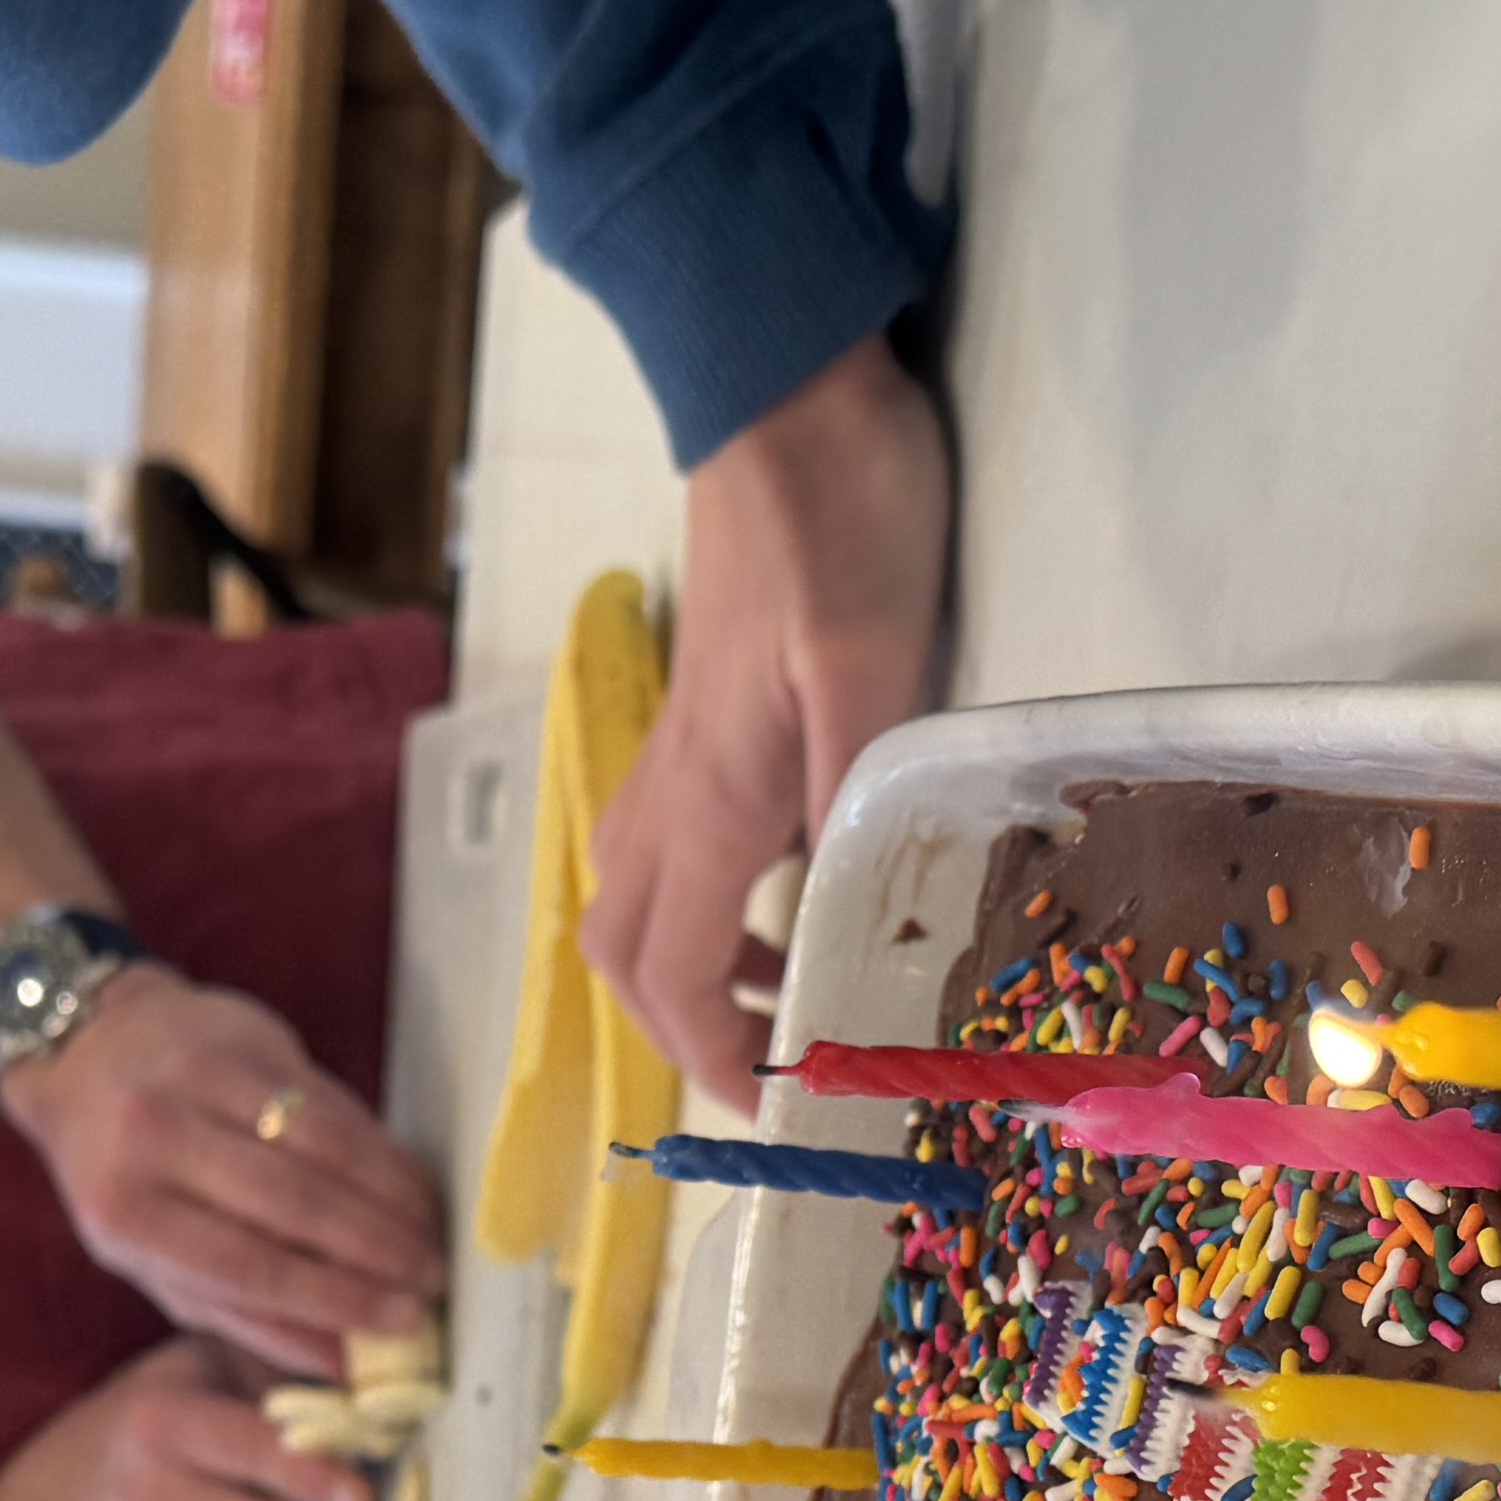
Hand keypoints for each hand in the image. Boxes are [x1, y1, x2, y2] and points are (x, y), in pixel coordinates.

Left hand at [4, 970, 445, 1374]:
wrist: (87, 1056)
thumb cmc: (129, 1182)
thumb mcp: (161, 1266)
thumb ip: (249, 1319)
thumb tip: (345, 1370)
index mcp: (125, 1215)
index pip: (247, 1264)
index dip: (335, 1296)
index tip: (400, 1321)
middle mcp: (151, 1140)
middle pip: (291, 1201)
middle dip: (375, 1250)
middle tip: (430, 1283)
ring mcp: (195, 1080)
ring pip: (321, 1145)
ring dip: (390, 1198)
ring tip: (431, 1238)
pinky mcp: (240, 1037)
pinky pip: (328, 1100)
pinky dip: (379, 1149)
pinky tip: (410, 1185)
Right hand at [51, 1340, 373, 1500]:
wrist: (86, 1496)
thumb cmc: (164, 1407)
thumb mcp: (205, 1361)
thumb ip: (273, 1372)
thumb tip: (361, 1395)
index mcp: (160, 1424)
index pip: (250, 1453)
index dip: (313, 1474)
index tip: (361, 1492)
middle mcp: (156, 1498)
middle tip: (365, 1492)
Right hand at [582, 338, 950, 1090]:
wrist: (785, 392)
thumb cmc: (837, 515)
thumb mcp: (873, 659)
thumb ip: (855, 791)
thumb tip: (847, 920)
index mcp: (710, 797)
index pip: (673, 973)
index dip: (713, 1059)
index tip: (775, 1108)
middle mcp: (671, 787)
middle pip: (626, 952)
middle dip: (681, 1029)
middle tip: (778, 1062)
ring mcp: (676, 749)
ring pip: (639, 899)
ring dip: (694, 968)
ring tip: (792, 993)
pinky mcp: (701, 713)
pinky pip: (673, 847)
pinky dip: (713, 903)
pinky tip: (792, 884)